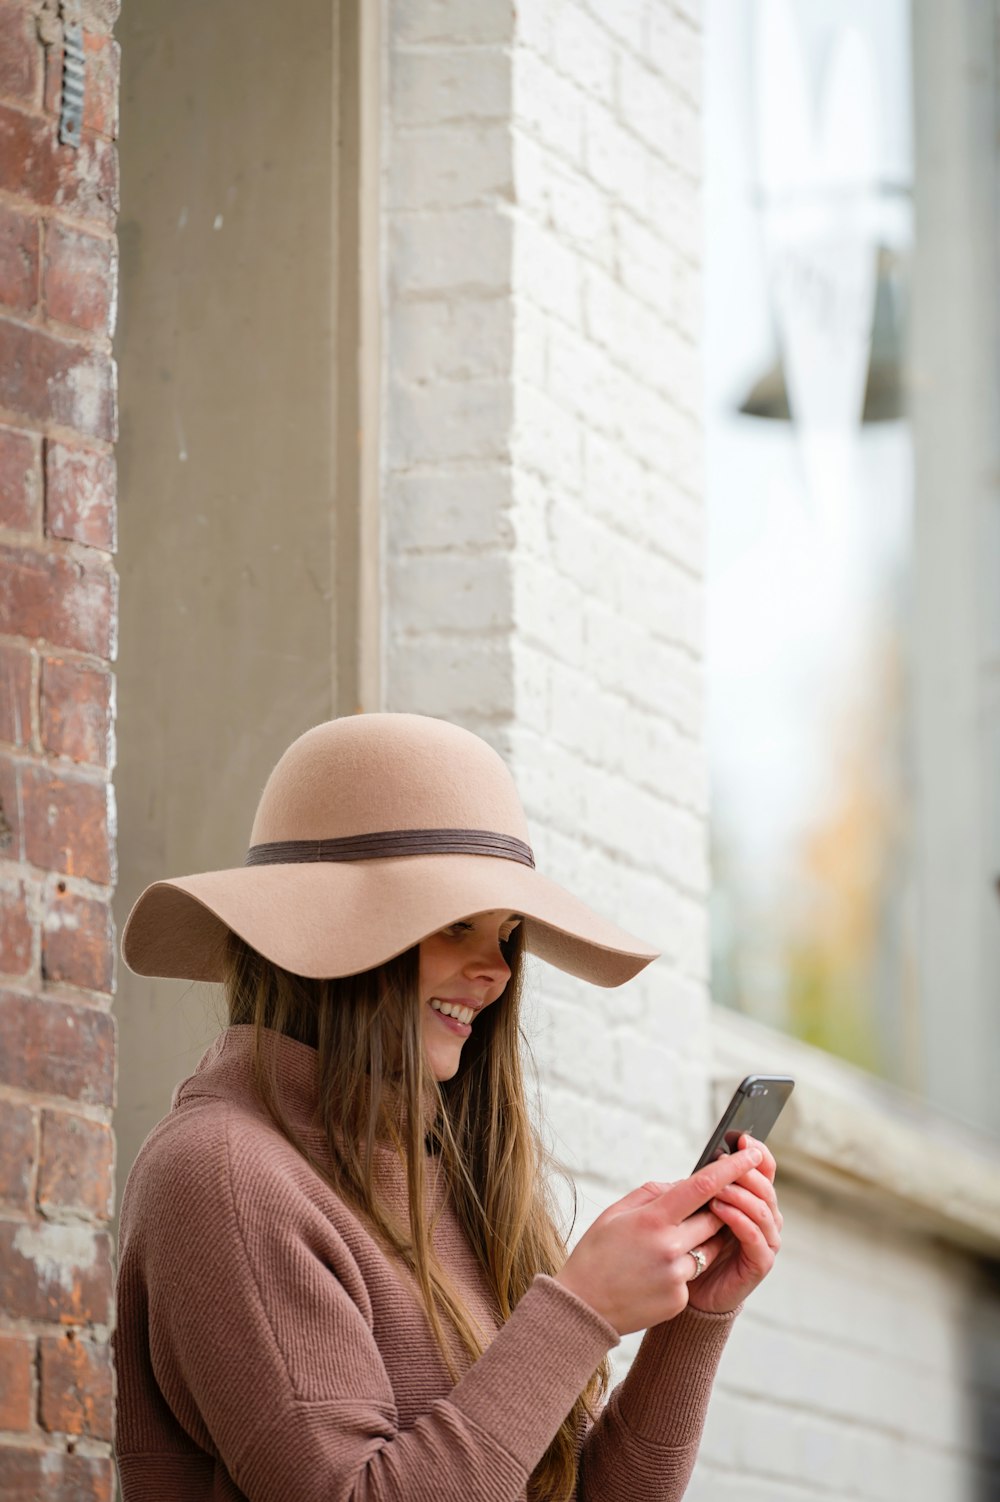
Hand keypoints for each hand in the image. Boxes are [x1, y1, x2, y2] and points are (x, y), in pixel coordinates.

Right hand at [553, 1146, 763, 1335]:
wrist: (583, 1308)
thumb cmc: (596, 1253)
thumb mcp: (615, 1213)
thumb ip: (653, 1194)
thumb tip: (686, 1185)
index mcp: (652, 1219)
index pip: (703, 1187)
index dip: (732, 1168)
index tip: (752, 1154)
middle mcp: (669, 1247)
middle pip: (714, 1218)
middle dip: (715, 1210)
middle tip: (700, 1208)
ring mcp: (676, 1275)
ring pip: (708, 1248)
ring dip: (697, 1241)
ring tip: (663, 1247)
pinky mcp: (679, 1299)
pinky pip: (693, 1274)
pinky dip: (681, 1269)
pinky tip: (653, 1274)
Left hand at [685, 1133, 782, 1314]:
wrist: (690, 1290)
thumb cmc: (693, 1245)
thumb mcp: (696, 1209)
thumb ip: (705, 1188)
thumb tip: (705, 1161)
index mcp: (753, 1200)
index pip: (765, 1170)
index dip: (757, 1153)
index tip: (741, 1138)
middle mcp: (766, 1218)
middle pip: (766, 1186)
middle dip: (745, 1172)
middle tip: (722, 1163)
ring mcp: (766, 1240)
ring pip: (763, 1209)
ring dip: (740, 1195)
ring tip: (716, 1189)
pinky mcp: (760, 1263)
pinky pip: (756, 1237)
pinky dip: (740, 1220)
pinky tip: (720, 1210)